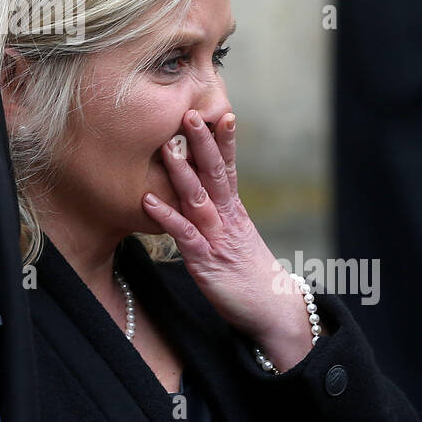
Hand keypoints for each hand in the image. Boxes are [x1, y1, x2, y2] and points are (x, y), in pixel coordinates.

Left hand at [141, 110, 312, 370]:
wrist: (273, 310)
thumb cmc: (250, 273)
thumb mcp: (235, 236)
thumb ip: (220, 213)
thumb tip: (199, 190)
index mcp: (235, 210)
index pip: (230, 167)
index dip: (224, 141)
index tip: (220, 111)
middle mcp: (228, 218)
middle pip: (217, 173)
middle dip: (204, 143)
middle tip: (191, 113)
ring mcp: (217, 238)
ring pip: (200, 198)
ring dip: (183, 172)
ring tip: (167, 146)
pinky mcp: (206, 262)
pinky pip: (185, 235)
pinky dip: (166, 217)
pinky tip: (148, 201)